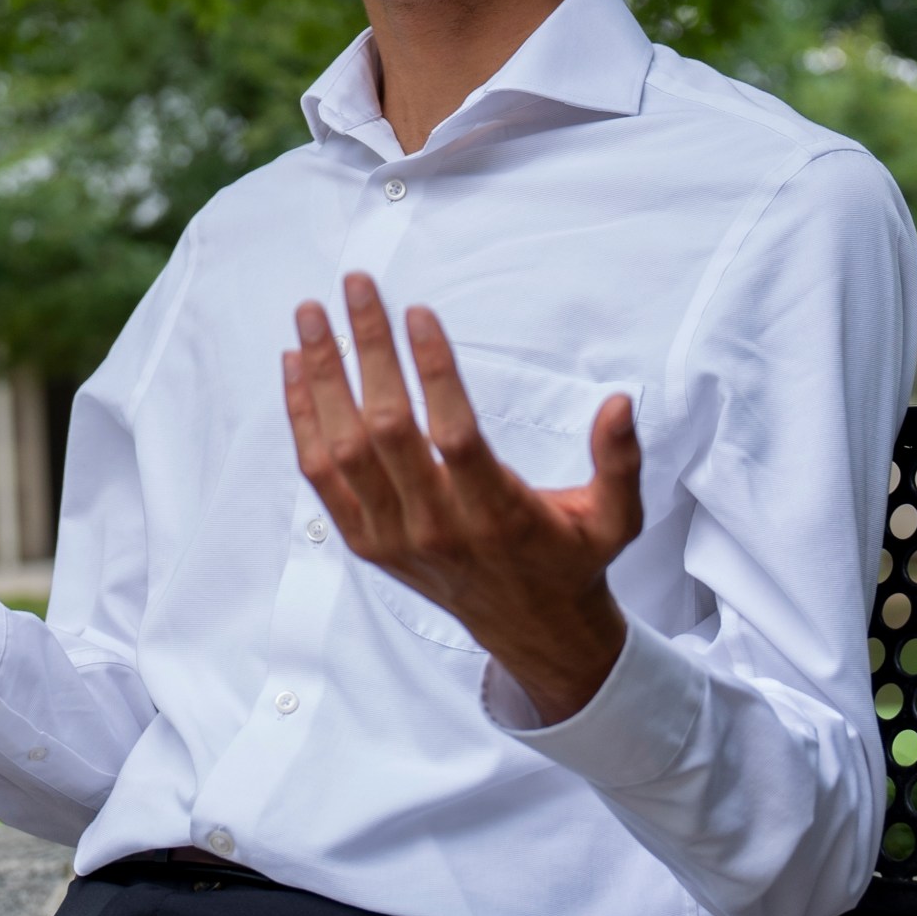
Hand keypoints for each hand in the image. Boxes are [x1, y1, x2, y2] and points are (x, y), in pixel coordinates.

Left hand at [282, 272, 641, 723]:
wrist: (530, 629)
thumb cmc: (570, 559)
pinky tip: (295, 366)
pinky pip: (319, 475)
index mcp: (498, 516)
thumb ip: (620, 462)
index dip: (434, 370)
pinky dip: (302, 418)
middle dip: (368, 350)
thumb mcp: (615, 518)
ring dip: (323, 377)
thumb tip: (621, 402)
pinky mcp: (365, 542)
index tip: (419, 312)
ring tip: (313, 315)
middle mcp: (437, 528)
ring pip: (342, 449)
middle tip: (357, 286)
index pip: (454, 434)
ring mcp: (392, 537)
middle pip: (387, 429)